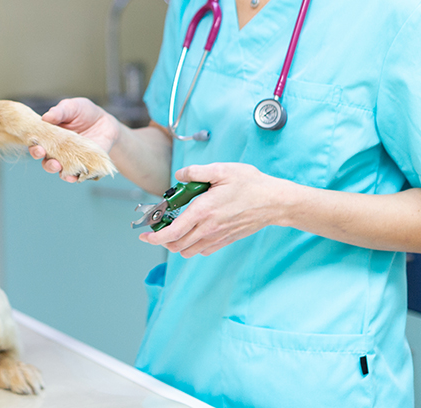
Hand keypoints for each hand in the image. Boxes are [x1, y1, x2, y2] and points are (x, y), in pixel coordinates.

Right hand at [29, 97, 118, 181]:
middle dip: (45, 161)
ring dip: (56, 170)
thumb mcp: (71, 107)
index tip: (37, 147)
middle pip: (46, 162)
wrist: (105, 122)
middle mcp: (57, 152)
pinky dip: (75, 177)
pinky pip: (78, 176)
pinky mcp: (84, 166)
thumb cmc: (84, 113)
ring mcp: (70, 161)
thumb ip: (59, 112)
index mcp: (49, 137)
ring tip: (58, 166)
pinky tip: (74, 176)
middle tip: (45, 155)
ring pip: (60, 171)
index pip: (37, 145)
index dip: (34, 148)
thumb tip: (45, 117)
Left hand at [140, 163, 286, 256]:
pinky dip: (192, 246)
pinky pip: (203, 250)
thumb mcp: (222, 170)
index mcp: (204, 211)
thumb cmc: (251, 184)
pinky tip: (192, 233)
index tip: (145, 235)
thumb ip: (196, 172)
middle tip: (155, 229)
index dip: (156, 237)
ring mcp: (218, 236)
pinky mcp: (226, 240)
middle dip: (162, 240)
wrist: (275, 202)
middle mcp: (209, 228)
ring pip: (189, 250)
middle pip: (177, 244)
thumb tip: (179, 175)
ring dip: (176, 244)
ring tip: (172, 230)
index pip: (174, 231)